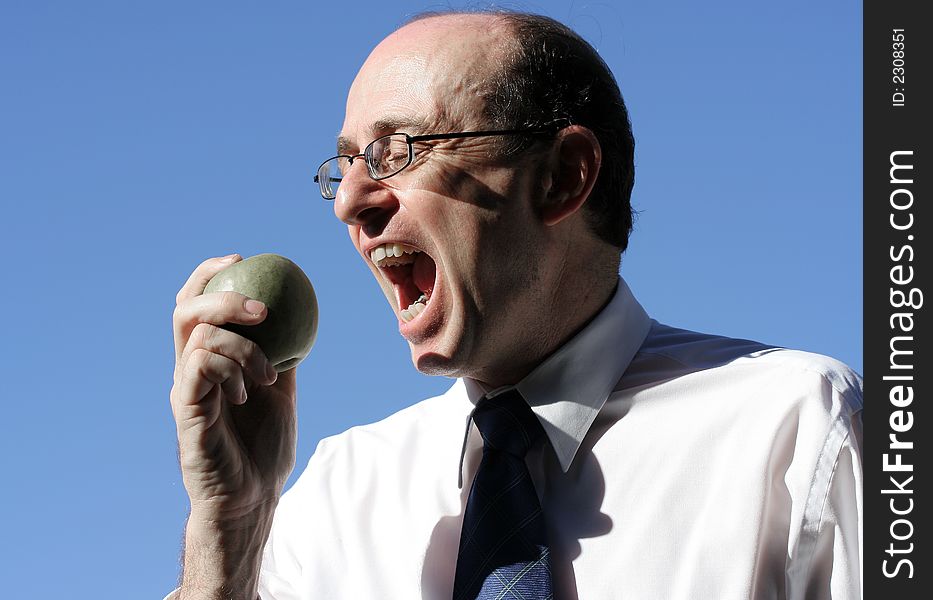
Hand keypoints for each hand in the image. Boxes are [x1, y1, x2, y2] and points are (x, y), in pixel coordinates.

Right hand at [170, 254, 297, 524]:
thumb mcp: (281, 389)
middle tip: (263, 309)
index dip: (210, 273)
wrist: (253, 495)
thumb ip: (282, 354)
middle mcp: (188, 369)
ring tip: (267, 376)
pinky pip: (200, 367)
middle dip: (223, 296)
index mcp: (207, 360)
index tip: (242, 258)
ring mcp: (183, 389)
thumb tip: (303, 314)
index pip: (195, 303)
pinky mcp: (184, 410)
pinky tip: (248, 392)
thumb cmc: (264, 446)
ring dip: (244, 347)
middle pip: (186, 309)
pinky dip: (231, 368)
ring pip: (199, 337)